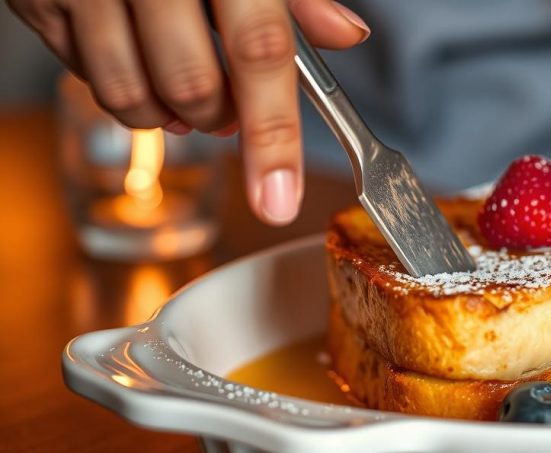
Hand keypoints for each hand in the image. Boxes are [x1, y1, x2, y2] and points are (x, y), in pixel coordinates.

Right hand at [9, 0, 369, 223]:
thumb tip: (347, 35)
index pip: (261, 52)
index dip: (274, 136)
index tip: (280, 197)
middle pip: (192, 87)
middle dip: (220, 118)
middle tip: (228, 107)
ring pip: (128, 95)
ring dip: (167, 115)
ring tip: (185, 88)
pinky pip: (80, 75)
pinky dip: (119, 88)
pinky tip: (136, 59)